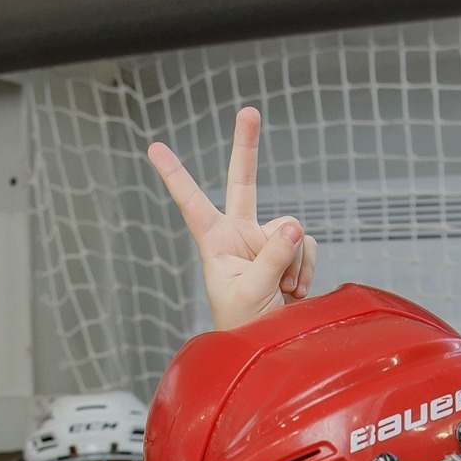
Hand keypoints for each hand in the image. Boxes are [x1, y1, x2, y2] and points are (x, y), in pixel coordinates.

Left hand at [148, 105, 318, 331]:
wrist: (269, 349)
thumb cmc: (243, 327)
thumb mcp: (250, 293)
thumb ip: (271, 258)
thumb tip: (294, 227)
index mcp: (215, 241)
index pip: (191, 202)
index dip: (174, 174)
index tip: (153, 147)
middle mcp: (240, 234)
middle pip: (243, 182)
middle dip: (246, 147)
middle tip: (248, 111)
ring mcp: (267, 240)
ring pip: (291, 230)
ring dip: (292, 264)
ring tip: (280, 292)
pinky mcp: (291, 251)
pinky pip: (307, 245)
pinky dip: (306, 269)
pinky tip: (294, 293)